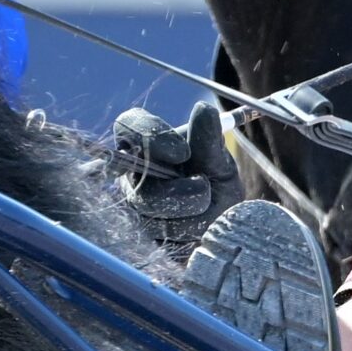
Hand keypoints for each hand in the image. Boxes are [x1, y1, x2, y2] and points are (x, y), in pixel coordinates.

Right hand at [110, 100, 244, 248]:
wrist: (222, 229)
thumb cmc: (217, 187)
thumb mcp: (220, 163)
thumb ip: (209, 141)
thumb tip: (204, 110)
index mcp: (146, 145)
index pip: (129, 125)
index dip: (151, 136)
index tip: (183, 153)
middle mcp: (131, 175)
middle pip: (139, 182)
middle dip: (178, 192)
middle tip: (205, 191)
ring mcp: (130, 208)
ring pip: (149, 216)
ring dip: (188, 218)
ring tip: (207, 214)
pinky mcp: (137, 238)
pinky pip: (155, 241)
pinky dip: (184, 237)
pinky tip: (196, 234)